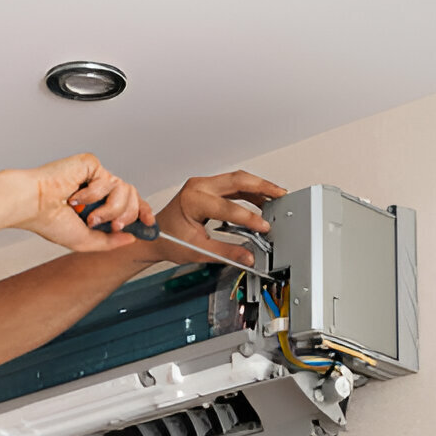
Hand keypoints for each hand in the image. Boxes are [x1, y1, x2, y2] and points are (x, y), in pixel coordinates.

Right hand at [14, 153, 154, 251]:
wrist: (32, 205)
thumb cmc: (49, 220)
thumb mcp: (84, 240)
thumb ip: (109, 241)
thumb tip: (131, 238)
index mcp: (97, 203)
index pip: (129, 203)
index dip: (142, 211)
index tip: (149, 223)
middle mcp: (98, 188)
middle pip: (133, 196)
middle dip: (127, 215)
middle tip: (112, 225)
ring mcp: (95, 175)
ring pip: (125, 190)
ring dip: (110, 209)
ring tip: (90, 215)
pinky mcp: (90, 164)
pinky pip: (108, 180)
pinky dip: (93, 194)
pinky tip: (74, 196)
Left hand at [153, 171, 287, 266]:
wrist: (154, 236)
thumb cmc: (168, 239)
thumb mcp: (198, 250)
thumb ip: (226, 252)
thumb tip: (248, 256)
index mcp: (192, 200)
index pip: (227, 207)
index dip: (249, 217)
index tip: (264, 227)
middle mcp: (198, 186)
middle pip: (237, 180)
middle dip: (262, 187)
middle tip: (281, 195)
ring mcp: (202, 184)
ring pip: (237, 179)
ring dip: (258, 187)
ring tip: (277, 196)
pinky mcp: (207, 187)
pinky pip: (232, 185)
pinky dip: (249, 192)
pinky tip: (262, 200)